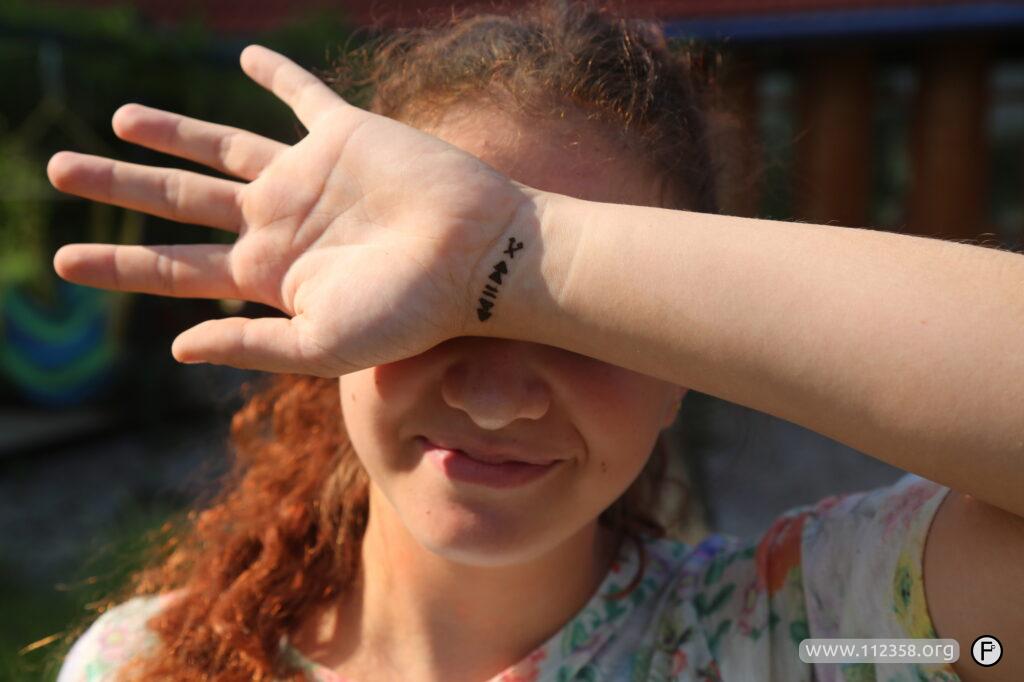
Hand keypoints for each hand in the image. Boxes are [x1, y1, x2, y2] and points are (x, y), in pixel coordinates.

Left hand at [47, 45, 535, 375]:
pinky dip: (275, 75)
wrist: (480, 258)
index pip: (176, 269)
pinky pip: (300, 95)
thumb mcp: (322, 345)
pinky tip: (246, 60)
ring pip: (220, 145)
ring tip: (119, 120)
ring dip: (171, 131)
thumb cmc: (411, 312)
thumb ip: (248, 346)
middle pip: (180, 199)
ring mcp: (307, 176)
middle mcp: (278, 223)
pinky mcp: (342, 134)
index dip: (118, 265)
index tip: (62, 263)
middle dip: (119, 186)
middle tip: (57, 170)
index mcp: (269, 276)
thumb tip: (175, 346)